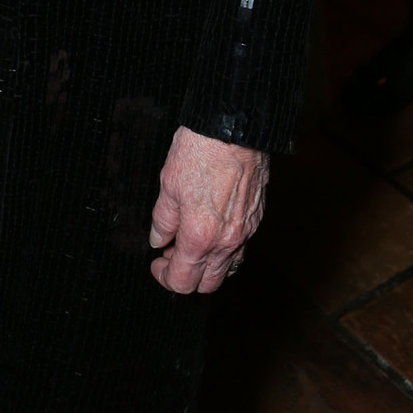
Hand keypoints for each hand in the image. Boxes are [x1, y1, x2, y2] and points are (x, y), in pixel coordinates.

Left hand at [149, 126, 268, 294]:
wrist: (234, 128)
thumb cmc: (201, 150)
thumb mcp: (168, 183)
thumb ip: (163, 220)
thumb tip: (158, 239)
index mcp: (200, 236)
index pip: (183, 280)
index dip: (164, 277)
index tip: (157, 265)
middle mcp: (226, 241)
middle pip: (207, 284)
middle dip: (186, 277)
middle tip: (170, 255)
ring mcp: (245, 232)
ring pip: (227, 269)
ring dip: (207, 265)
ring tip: (190, 243)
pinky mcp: (256, 218)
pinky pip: (241, 248)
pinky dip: (225, 250)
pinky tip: (212, 231)